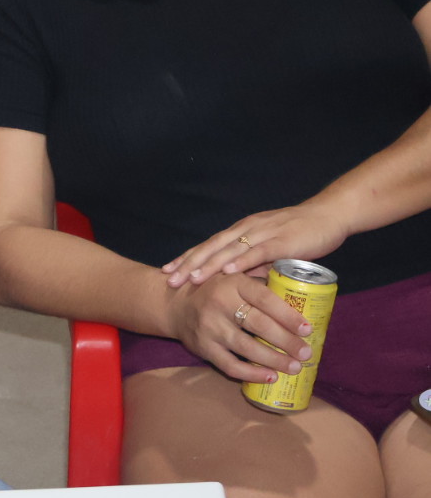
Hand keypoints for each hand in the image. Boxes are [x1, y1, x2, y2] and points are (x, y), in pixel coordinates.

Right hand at [161, 272, 314, 383]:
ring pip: (247, 347)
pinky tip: (269, 376)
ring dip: (274, 360)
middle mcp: (219, 303)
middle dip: (287, 341)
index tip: (307, 329)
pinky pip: (230, 365)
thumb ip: (262, 281)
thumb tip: (303, 293)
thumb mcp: (234, 276)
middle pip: (259, 324)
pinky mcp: (202, 347)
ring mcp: (209, 327)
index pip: (264, 298)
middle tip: (307, 353)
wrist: (174, 304)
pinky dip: (251, 373)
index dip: (287, 315)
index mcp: (233, 282)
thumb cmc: (215, 289)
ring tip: (295, 367)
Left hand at [162, 204, 349, 287]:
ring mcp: (263, 234)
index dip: (188, 257)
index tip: (167, 270)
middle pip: (212, 247)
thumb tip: (238, 282)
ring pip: (229, 250)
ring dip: (208, 265)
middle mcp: (247, 229)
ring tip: (190, 278)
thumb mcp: (271, 248)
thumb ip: (254, 262)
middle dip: (189, 264)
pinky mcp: (282, 241)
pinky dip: (240, 261)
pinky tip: (226, 271)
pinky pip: (257, 252)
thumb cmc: (301, 233)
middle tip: (169, 279)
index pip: (209, 245)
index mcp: (242, 230)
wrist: (330, 216)